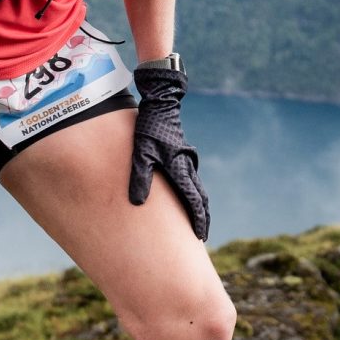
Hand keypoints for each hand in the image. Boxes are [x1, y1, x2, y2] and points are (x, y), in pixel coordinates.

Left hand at [127, 65, 209, 239]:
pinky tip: (187, 198)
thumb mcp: (140, 153)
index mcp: (180, 169)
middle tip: (202, 235)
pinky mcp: (183, 155)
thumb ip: (140, 178)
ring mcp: (187, 161)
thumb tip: (137, 203)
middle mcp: (188, 167)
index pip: (193, 201)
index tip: (201, 235)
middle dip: (202, 217)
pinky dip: (194, 193)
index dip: (198, 220)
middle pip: (201, 198)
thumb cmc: (149, 128)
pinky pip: (192, 180)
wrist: (161, 103)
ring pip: (198, 189)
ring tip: (196, 220)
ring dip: (199, 206)